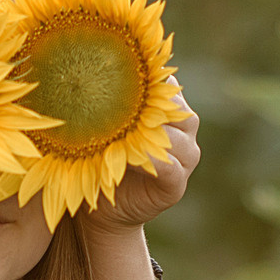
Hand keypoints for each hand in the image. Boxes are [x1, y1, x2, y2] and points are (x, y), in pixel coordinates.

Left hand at [81, 90, 199, 237]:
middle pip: (179, 110)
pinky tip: (130, 160)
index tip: (120, 82)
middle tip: (118, 109)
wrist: (103, 207)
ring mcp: (185, 159)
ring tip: (122, 136)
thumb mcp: (107, 128)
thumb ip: (114, 104)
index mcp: (171, 111)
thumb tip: (94, 72)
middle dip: (151, 109)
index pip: (170, 88)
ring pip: (177, 138)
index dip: (149, 85)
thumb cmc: (102, 159)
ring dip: (149, 136)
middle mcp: (184, 132)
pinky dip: (151, 162)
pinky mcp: (177, 185)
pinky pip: (170, 168)